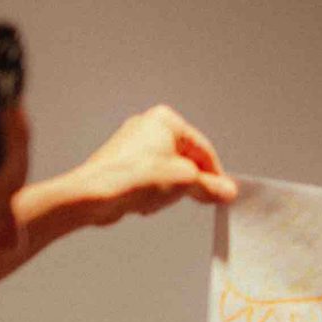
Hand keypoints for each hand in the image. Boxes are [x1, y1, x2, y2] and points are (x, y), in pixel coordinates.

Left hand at [59, 105, 236, 227]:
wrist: (95, 194)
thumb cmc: (134, 178)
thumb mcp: (186, 182)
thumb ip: (210, 186)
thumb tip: (226, 190)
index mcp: (165, 120)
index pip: (204, 149)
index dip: (216, 174)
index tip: (222, 193)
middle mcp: (148, 126)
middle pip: (187, 160)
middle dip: (190, 183)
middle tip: (193, 199)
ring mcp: (134, 144)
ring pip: (169, 171)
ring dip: (170, 190)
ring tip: (158, 199)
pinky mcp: (123, 162)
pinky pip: (151, 178)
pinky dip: (154, 192)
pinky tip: (145, 201)